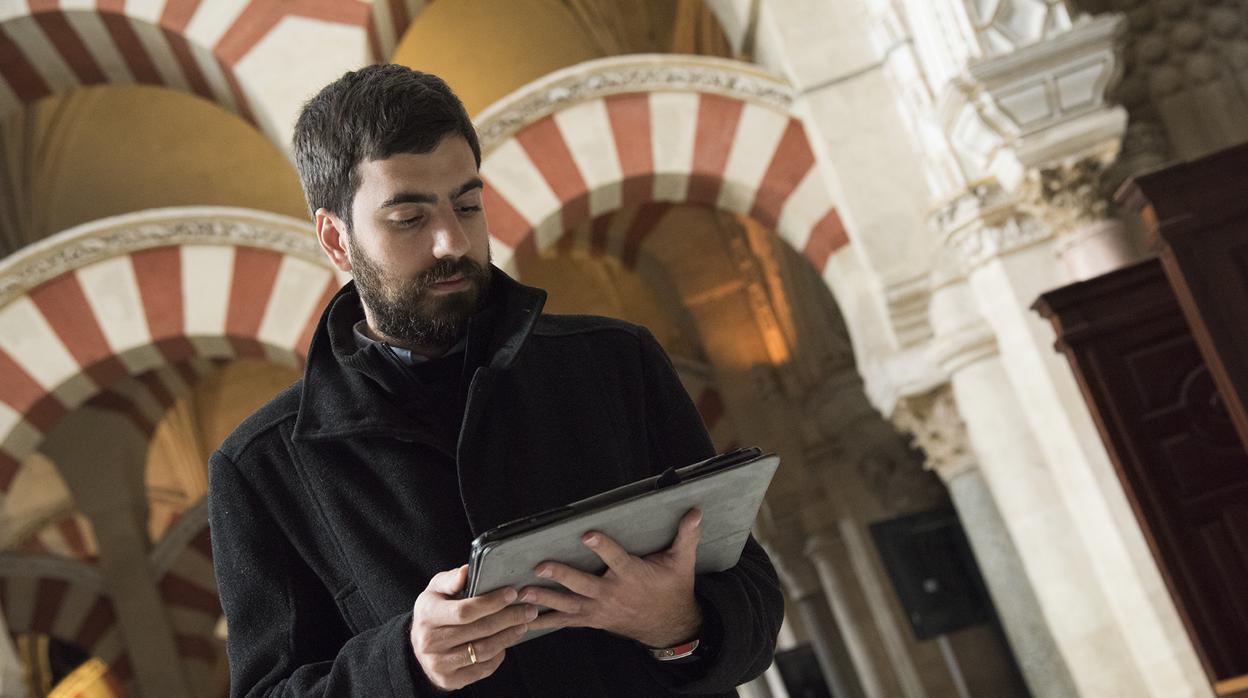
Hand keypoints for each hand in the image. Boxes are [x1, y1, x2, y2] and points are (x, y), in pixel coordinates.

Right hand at [409, 565, 537, 690]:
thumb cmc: (433, 611)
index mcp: (427, 614)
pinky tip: (506, 642)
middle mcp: (430, 641)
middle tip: (529, 610)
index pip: (464, 610)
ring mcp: (439, 663)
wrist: (418, 646)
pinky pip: (482, 669)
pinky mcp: (449, 679)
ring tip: (522, 624)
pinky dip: (499, 655)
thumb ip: (451, 579)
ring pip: (483, 650)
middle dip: (508, 618)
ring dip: (508, 637)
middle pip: (479, 630)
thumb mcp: (436, 590)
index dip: (492, 602)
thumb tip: (467, 571)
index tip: (512, 593)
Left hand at [519, 508, 703, 647]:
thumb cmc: (673, 590)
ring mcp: (600, 609)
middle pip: (583, 584)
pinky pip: (566, 621)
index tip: (587, 534)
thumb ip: (686, 536)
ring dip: (545, 598)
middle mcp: (613, 594)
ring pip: (569, 604)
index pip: (616, 558)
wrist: (669, 627)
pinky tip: (526, 618)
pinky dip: (546, 620)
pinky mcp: (593, 620)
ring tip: (522, 592)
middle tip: (540, 567)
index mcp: (632, 576)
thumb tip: (696, 512)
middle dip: (561, 576)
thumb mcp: (682, 563)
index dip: (602, 547)